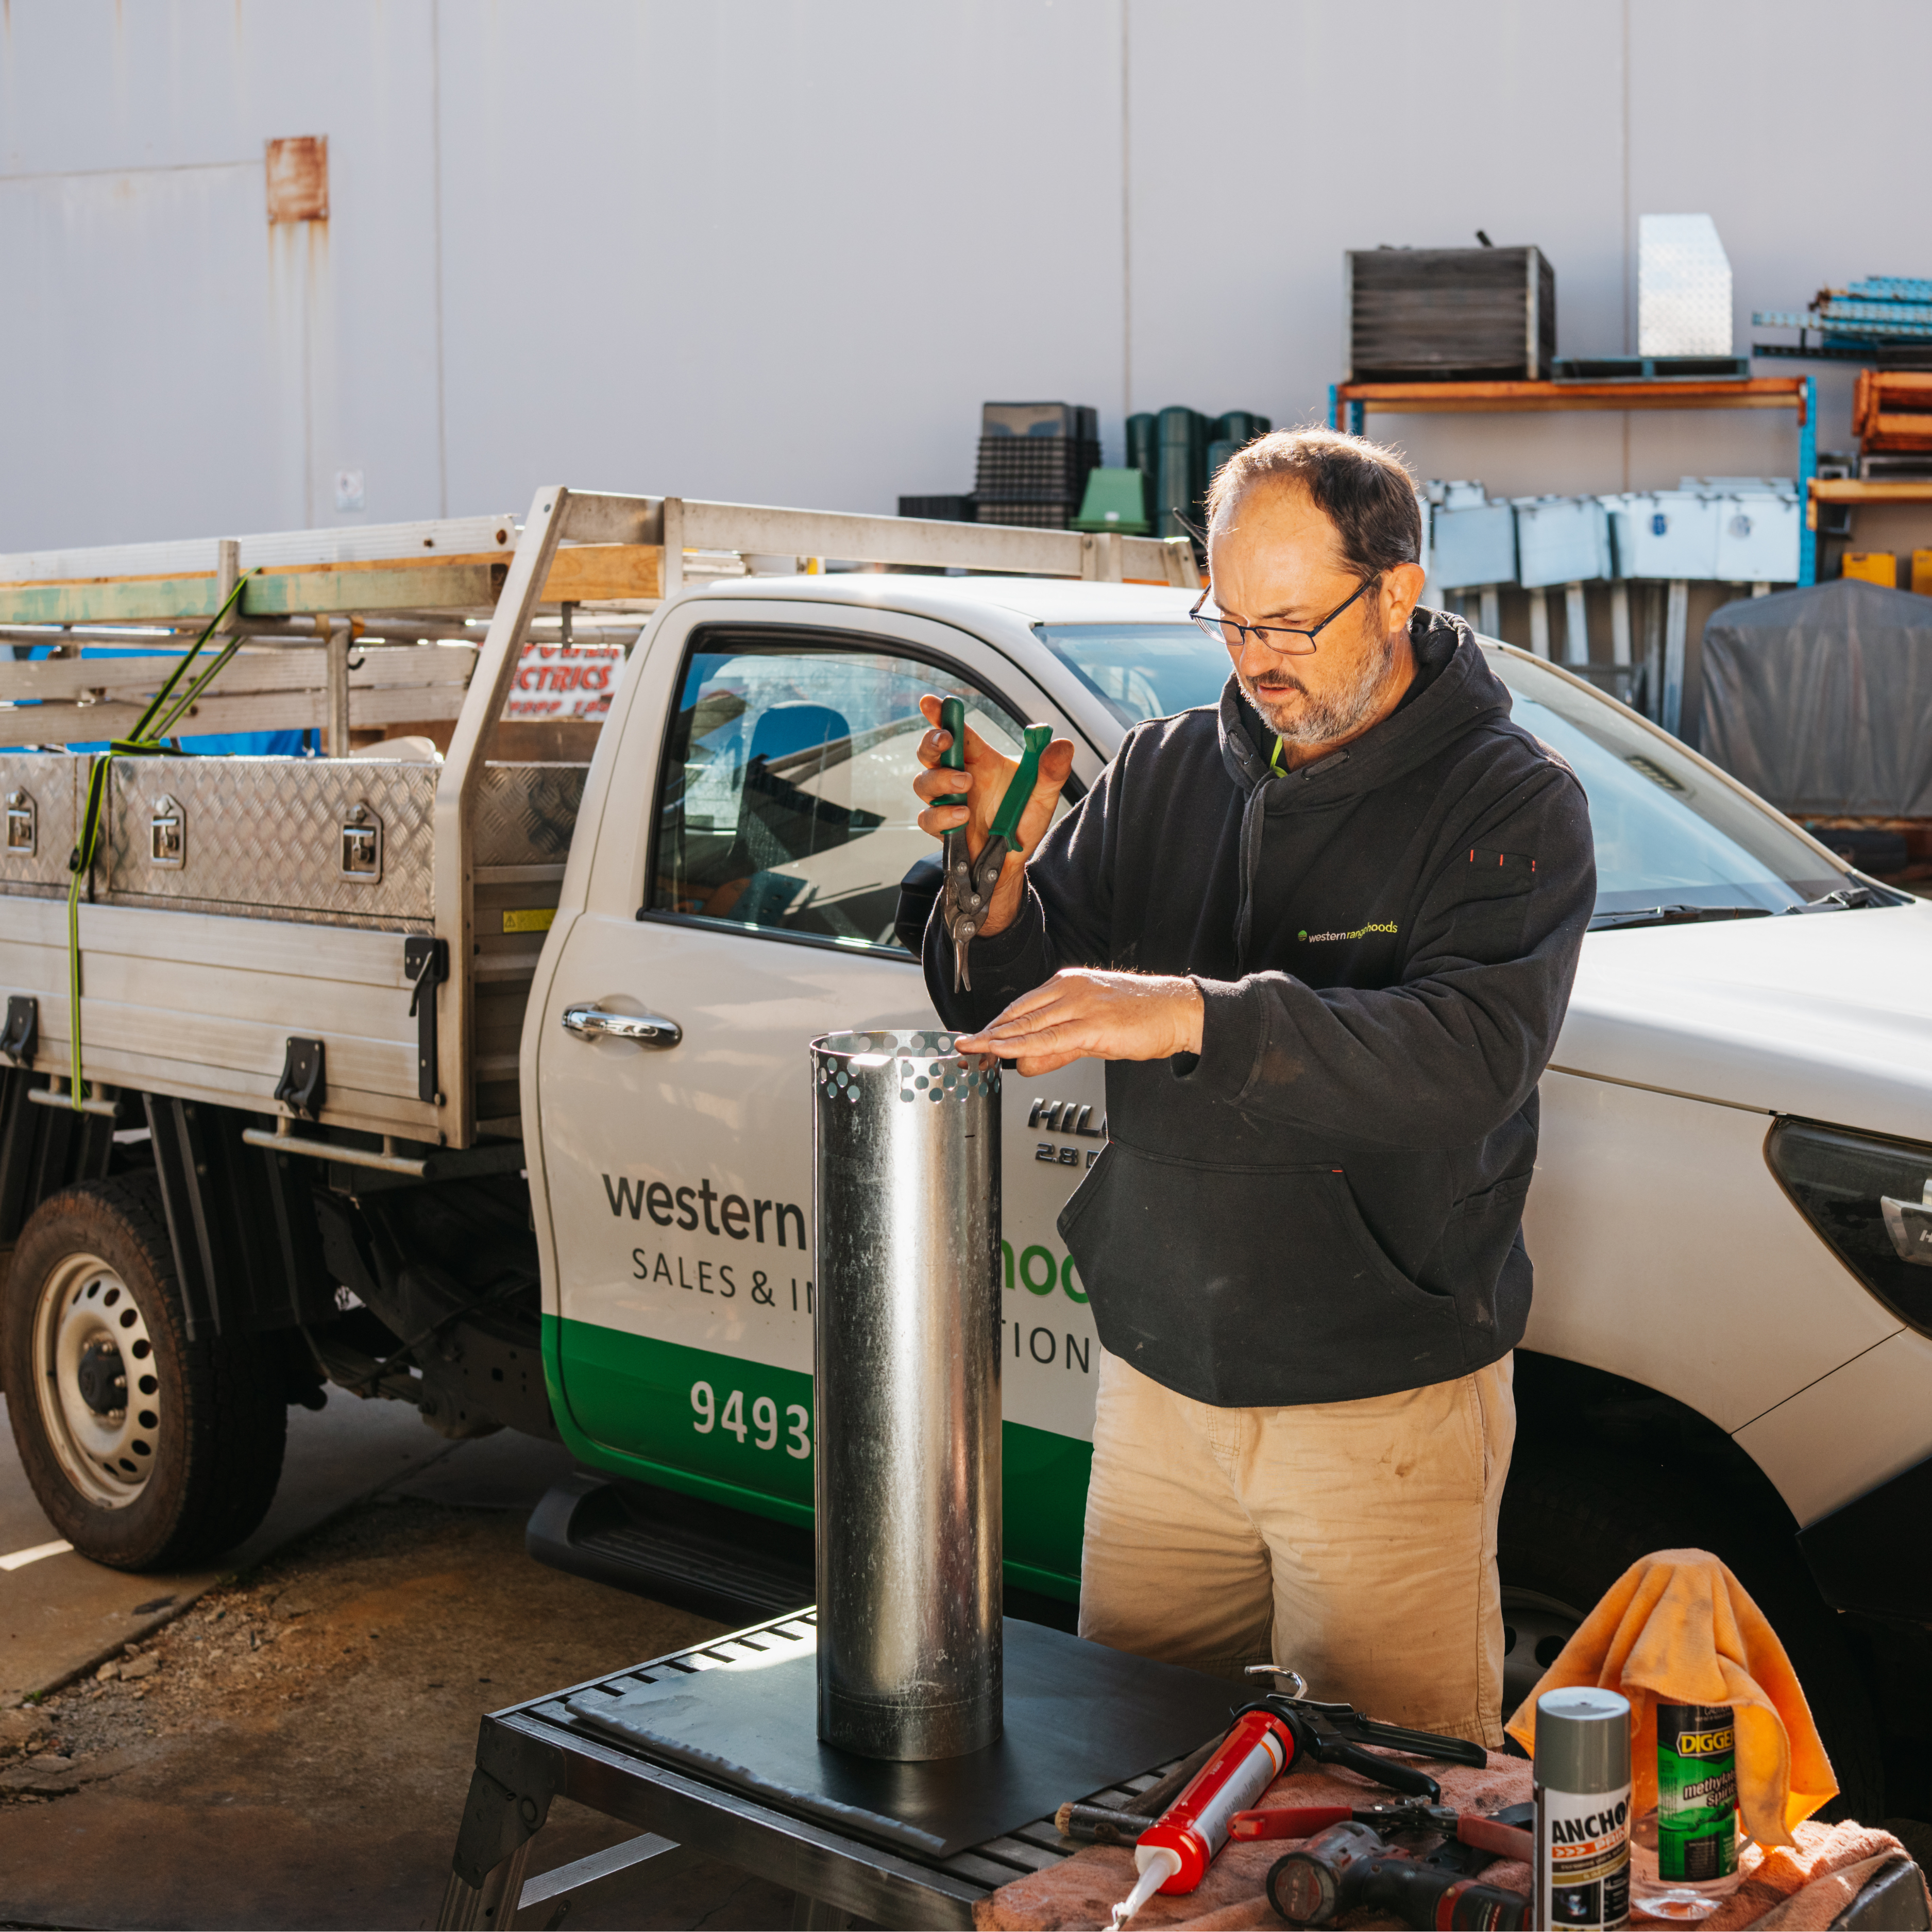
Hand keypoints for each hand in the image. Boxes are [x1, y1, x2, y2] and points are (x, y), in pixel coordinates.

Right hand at [913, 696, 1074, 940]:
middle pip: (930, 752)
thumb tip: (1062, 744)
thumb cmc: (1023, 822)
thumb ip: (1052, 770)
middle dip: (932, 741)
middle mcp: (959, 777)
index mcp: (980, 761)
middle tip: (946, 740)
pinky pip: (927, 817)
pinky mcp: (941, 827)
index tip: (931, 701)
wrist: (1012, 863)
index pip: (957, 731)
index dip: (941, 714)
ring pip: (923, 782)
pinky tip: (963, 817)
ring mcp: (947, 802)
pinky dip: (942, 816)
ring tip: (965, 784)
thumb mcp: (1043, 796)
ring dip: (940, 779)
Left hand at [954, 969, 1203, 1074]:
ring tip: (973, 1052)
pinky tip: (1005, 1053)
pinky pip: (1051, 1038)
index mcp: (1067, 984)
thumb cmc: (1140, 1017)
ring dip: (997, 1041)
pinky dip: (1024, 1046)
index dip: (993, 1027)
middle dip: (988, 1035)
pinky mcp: (1094, 1024)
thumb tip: (1025, 1063)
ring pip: (1029, 1025)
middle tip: (964, 1050)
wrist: (1178, 1010)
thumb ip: (1056, 1049)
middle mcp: (1070, 989)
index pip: (1020, 1007)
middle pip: (1018, 1015)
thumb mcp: (1091, 1035)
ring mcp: (1081, 1005)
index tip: (974, 1042)